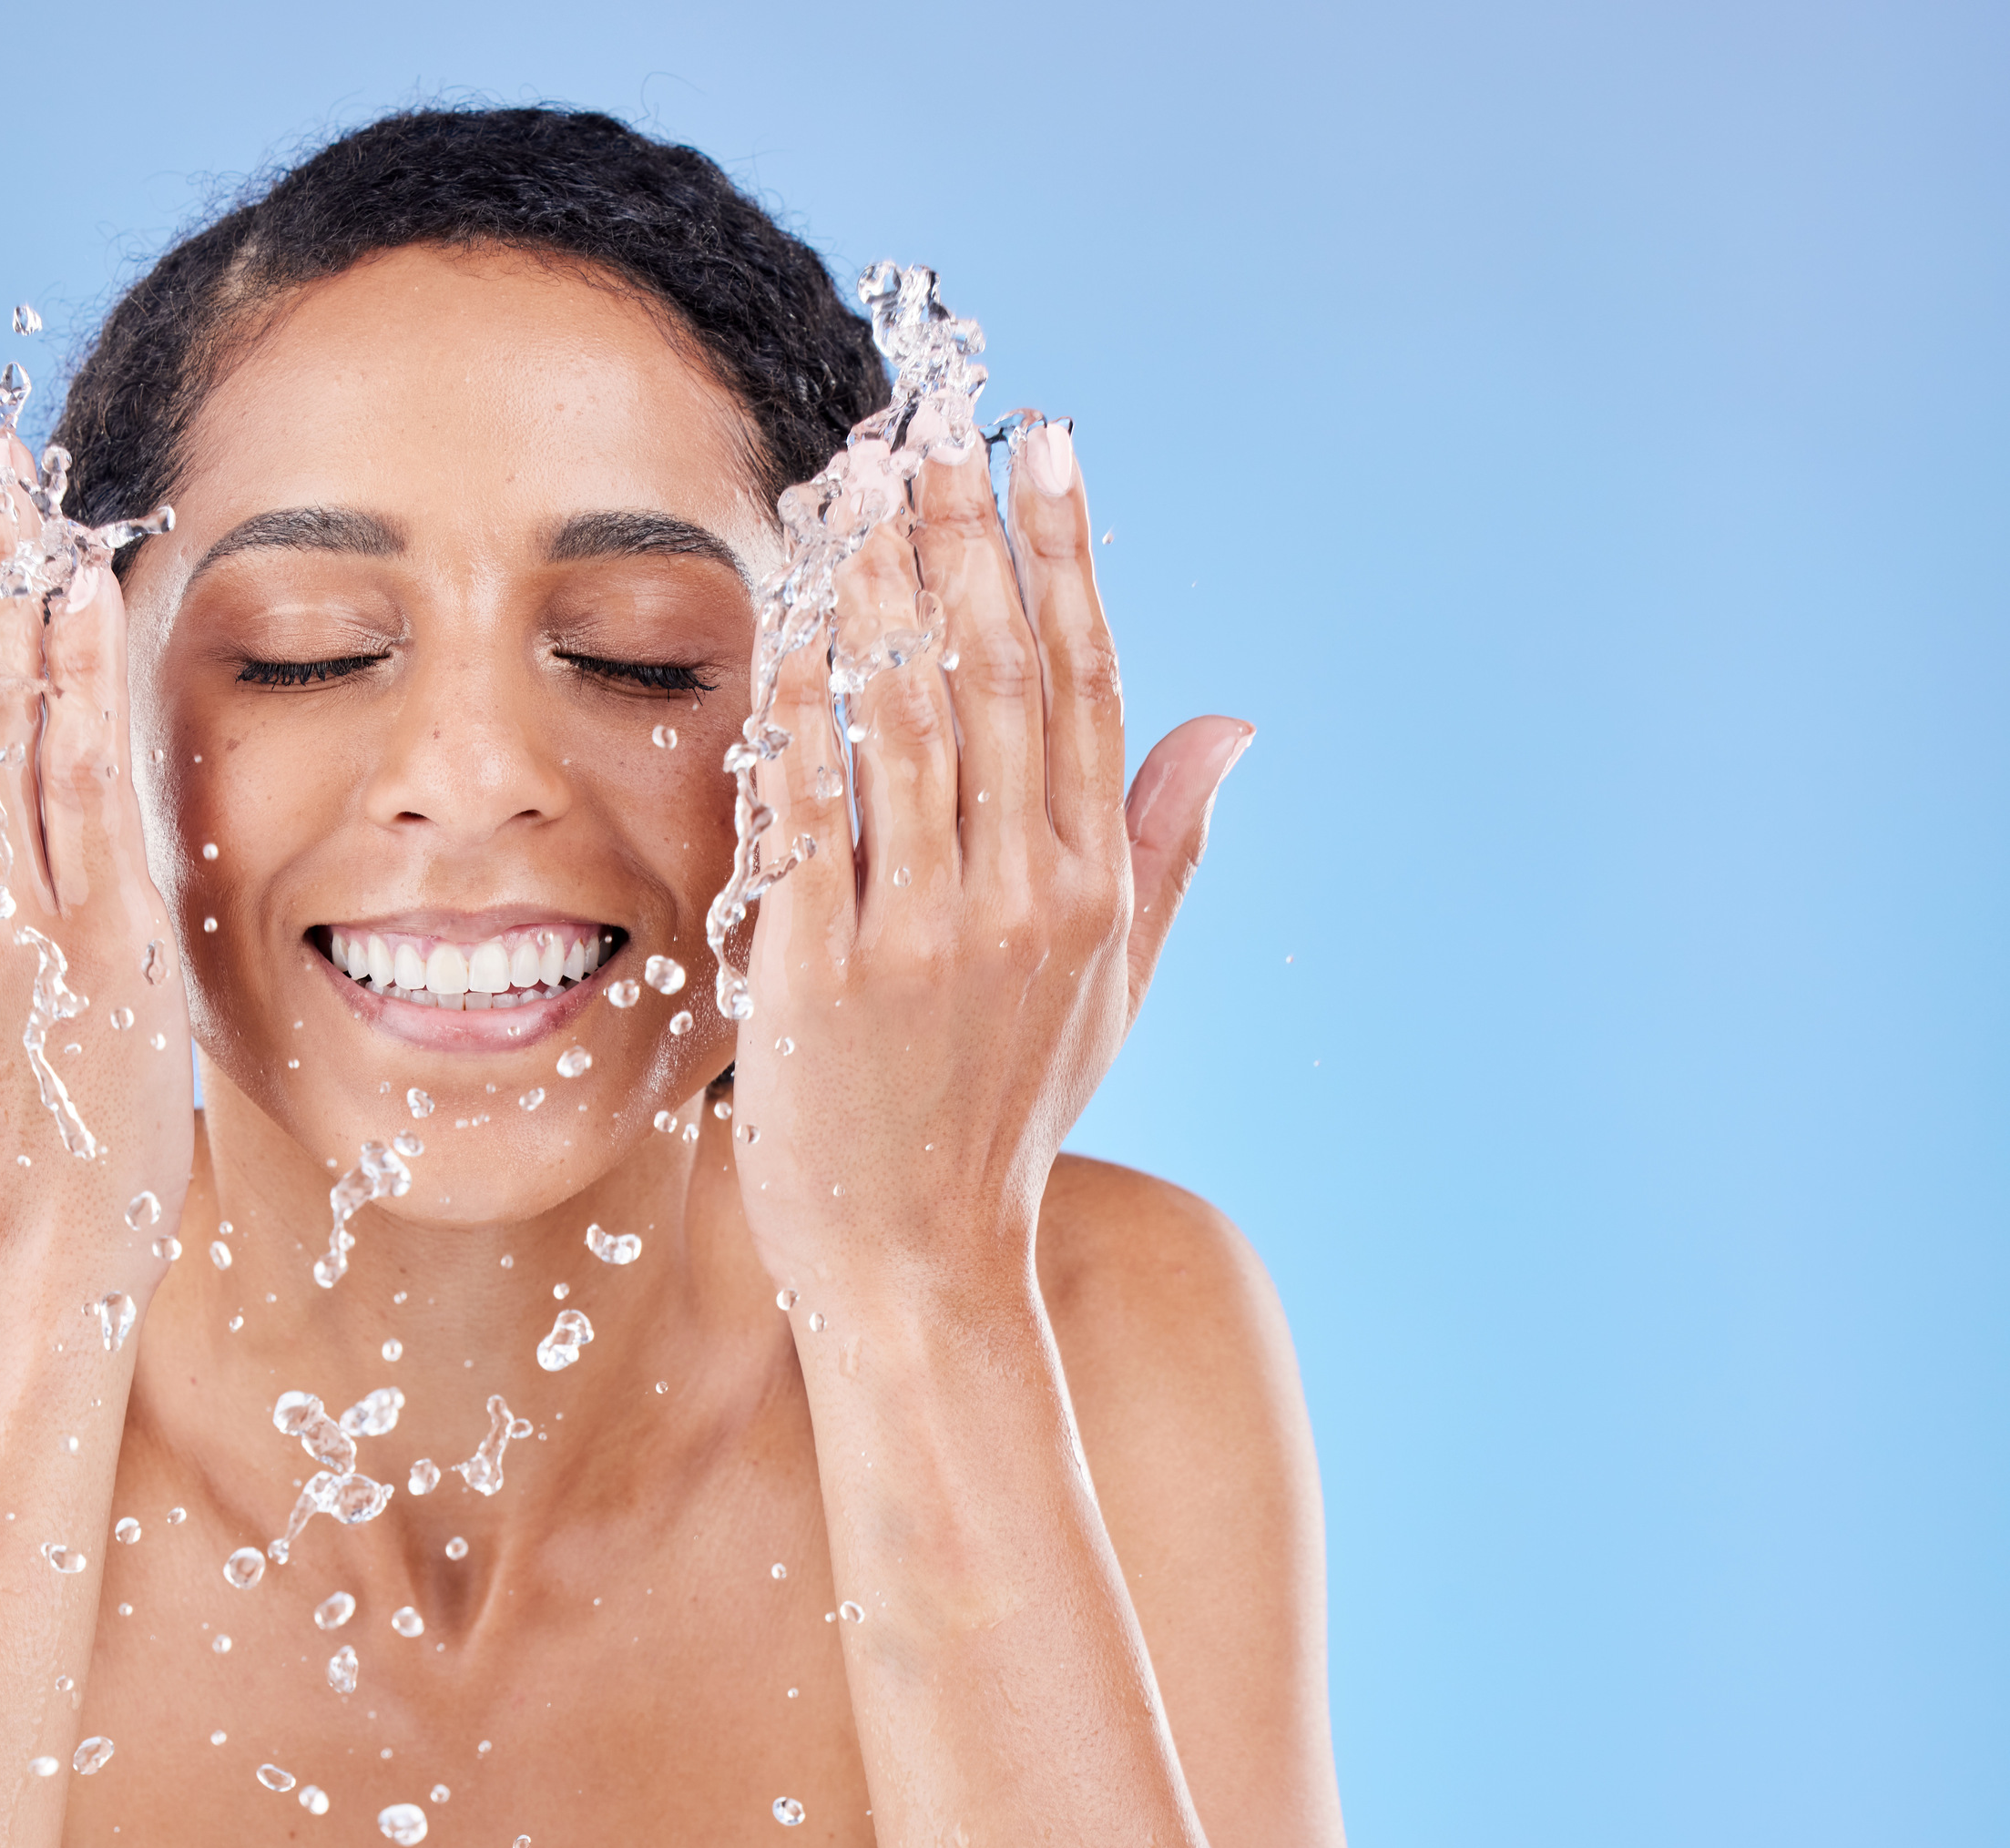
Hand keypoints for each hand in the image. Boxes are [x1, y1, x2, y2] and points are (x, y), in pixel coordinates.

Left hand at [727, 417, 1249, 1297]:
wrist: (917, 1258)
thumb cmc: (1003, 1114)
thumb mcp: (1114, 985)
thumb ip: (1166, 848)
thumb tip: (1234, 726)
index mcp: (1093, 886)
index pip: (1085, 681)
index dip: (1064, 551)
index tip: (1045, 442)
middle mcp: (1023, 896)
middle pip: (995, 673)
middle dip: (963, 530)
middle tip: (934, 417)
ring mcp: (923, 935)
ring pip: (904, 721)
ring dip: (878, 588)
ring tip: (857, 481)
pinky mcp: (820, 973)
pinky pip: (807, 813)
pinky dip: (799, 710)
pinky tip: (786, 620)